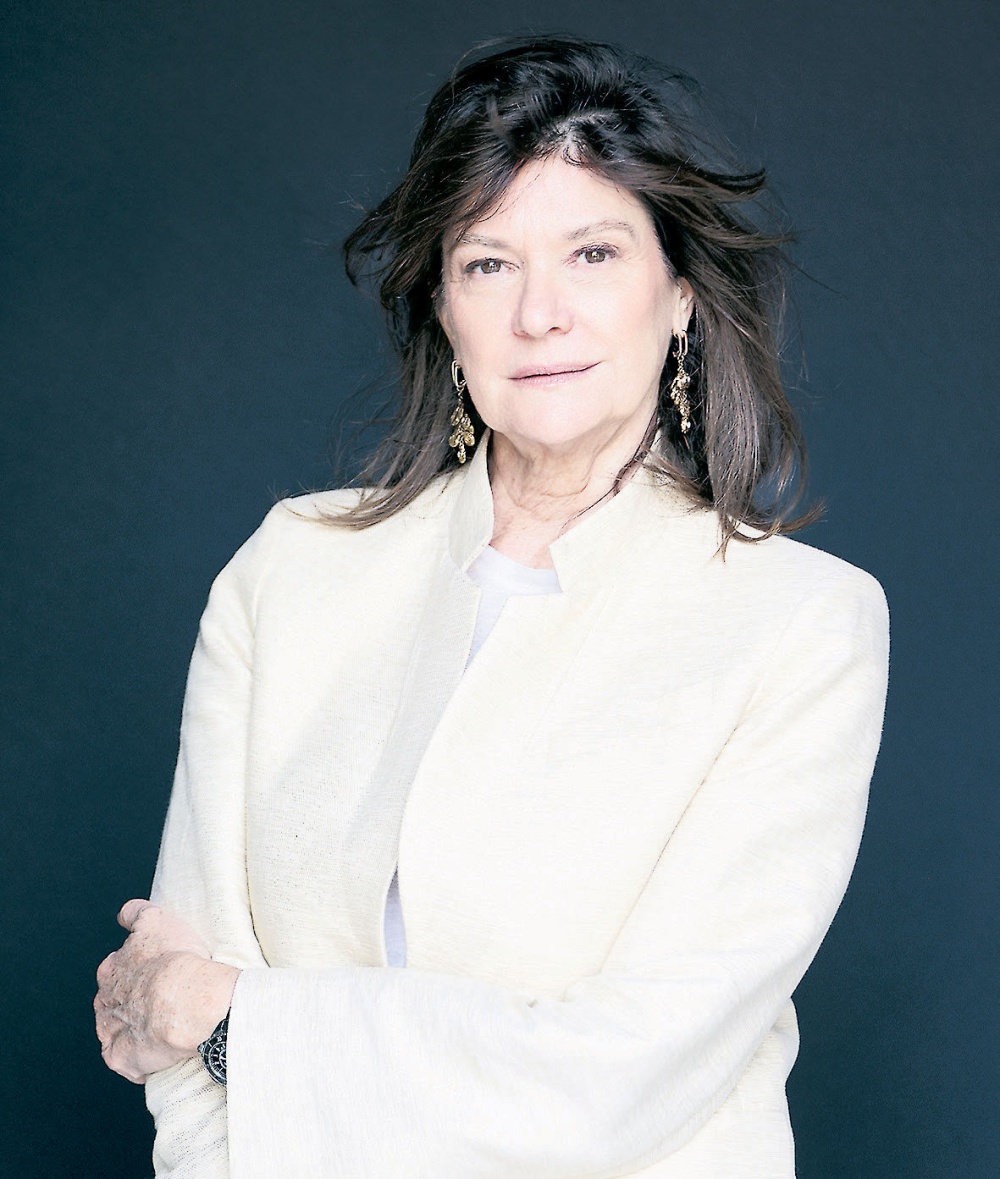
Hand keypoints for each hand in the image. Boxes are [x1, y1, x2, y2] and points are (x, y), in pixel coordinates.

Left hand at [94, 899, 239, 1083]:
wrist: (183, 1001)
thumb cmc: (176, 958)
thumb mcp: (157, 920)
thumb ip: (137, 913)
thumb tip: (125, 913)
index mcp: (111, 967)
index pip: (116, 966)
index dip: (135, 967)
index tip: (152, 970)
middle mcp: (105, 998)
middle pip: (115, 999)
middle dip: (132, 999)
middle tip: (164, 998)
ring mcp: (111, 1031)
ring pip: (118, 1030)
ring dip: (136, 1029)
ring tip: (166, 1027)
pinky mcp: (121, 1058)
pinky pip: (127, 1061)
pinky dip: (139, 1060)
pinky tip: (161, 1053)